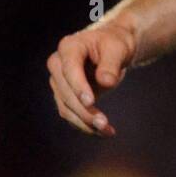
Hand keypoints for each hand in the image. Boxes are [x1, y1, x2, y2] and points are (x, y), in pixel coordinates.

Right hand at [46, 20, 136, 136]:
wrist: (111, 49)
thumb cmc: (114, 44)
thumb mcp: (118, 48)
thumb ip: (111, 63)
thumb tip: (105, 82)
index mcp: (69, 47)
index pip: (69, 69)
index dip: (78, 86)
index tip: (90, 102)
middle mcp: (58, 64)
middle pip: (66, 92)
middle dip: (84, 110)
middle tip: (104, 124)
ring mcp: (59, 81)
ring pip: (66, 107)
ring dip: (85, 122)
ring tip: (107, 131)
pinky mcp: (64, 96)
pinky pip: (71, 114)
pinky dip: (85, 125)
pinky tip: (103, 132)